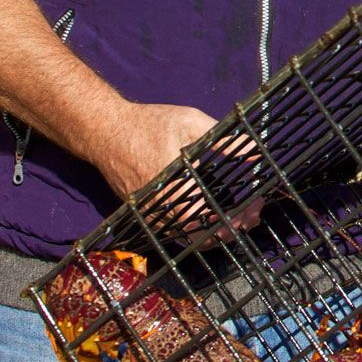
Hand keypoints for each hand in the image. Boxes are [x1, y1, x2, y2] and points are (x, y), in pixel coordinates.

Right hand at [95, 100, 264, 242]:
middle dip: (232, 228)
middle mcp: (160, 210)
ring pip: (189, 238)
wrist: (105, 130)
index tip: (256, 205)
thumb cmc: (148, 124)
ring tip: (239, 215)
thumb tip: (256, 150)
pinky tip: (214, 214)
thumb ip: (225, 140)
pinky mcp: (145, 214)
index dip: (237, 219)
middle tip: (253, 214)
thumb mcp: (190, 123)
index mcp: (173, 191)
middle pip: (203, 237)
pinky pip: (175, 231)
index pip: (211, 221)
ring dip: (216, 230)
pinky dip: (197, 228)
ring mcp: (150, 215)